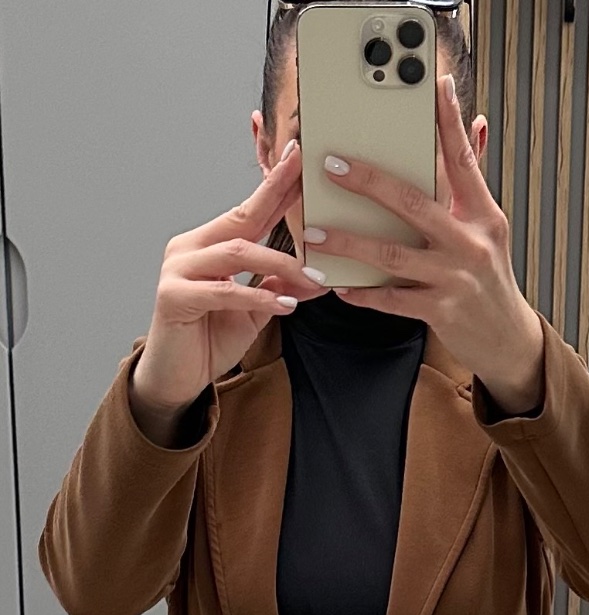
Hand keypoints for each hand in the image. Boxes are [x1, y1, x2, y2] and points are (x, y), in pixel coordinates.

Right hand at [134, 141, 329, 410]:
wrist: (177, 379)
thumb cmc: (210, 340)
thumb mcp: (255, 309)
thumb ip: (278, 285)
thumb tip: (316, 272)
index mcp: (208, 244)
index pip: (247, 211)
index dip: (274, 187)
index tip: (299, 160)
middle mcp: (189, 248)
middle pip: (241, 218)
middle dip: (276, 195)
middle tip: (307, 178)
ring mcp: (177, 269)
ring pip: (236, 252)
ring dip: (280, 263)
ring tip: (312, 277)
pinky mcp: (172, 296)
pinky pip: (223, 290)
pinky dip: (257, 295)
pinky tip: (284, 303)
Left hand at [307, 74, 544, 413]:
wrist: (506, 338)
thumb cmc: (490, 280)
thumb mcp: (488, 229)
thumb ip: (472, 182)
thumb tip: (478, 126)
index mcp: (482, 215)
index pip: (463, 161)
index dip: (449, 123)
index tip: (435, 89)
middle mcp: (469, 242)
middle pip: (412, 203)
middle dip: (369, 182)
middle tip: (333, 166)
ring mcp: (454, 277)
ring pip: (390, 254)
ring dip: (348, 242)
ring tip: (314, 232)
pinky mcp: (439, 311)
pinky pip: (391, 299)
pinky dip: (363, 293)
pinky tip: (340, 285)